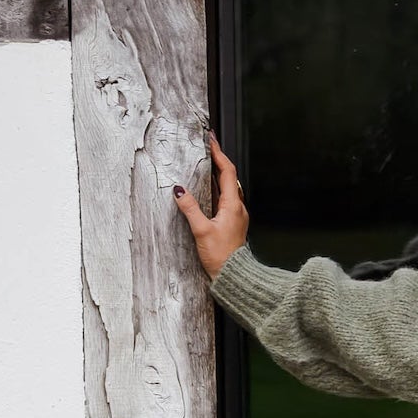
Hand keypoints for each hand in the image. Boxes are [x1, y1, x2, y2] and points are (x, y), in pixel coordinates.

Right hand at [174, 134, 248, 278]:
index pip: (227, 172)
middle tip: (208, 148)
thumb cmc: (221, 256)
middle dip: (218, 161)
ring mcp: (236, 216)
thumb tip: (179, 190)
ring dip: (218, 175)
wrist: (234, 276)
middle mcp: (237, 208)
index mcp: (233, 205)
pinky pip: (225, 199)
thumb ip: (190, 208)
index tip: (211, 141)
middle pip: (229, 177)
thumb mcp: (201, 231)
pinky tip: (208, 191)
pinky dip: (217, 189)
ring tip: (206, 164)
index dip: (219, 154)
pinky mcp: (232, 224)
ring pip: (228, 188)